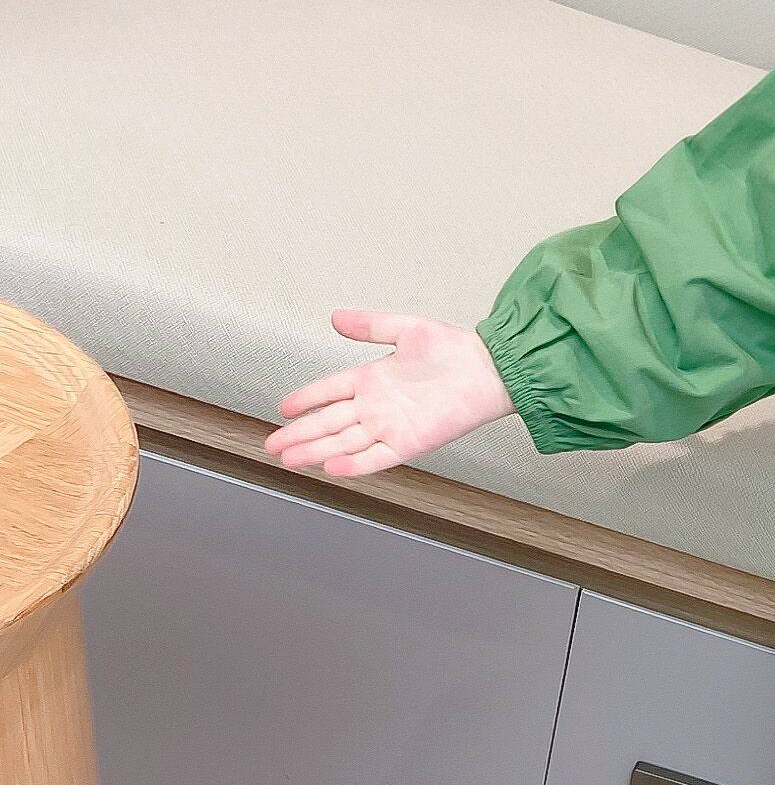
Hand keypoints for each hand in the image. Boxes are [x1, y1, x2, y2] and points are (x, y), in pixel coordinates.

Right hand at [263, 310, 515, 478]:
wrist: (491, 370)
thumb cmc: (456, 349)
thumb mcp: (407, 329)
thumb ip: (371, 325)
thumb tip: (336, 317)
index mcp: (374, 378)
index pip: (329, 390)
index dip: (306, 399)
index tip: (283, 408)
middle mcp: (378, 405)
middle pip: (330, 422)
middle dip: (300, 433)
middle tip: (273, 444)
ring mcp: (392, 425)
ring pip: (345, 442)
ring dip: (317, 450)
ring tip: (290, 459)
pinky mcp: (410, 442)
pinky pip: (377, 457)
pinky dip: (355, 463)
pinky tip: (332, 467)